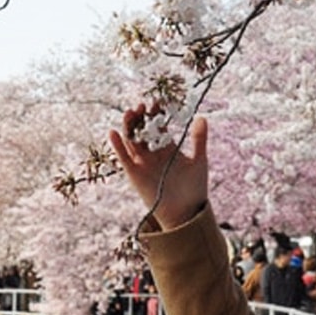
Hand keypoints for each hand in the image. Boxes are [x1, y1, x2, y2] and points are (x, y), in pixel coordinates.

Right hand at [109, 106, 208, 229]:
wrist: (185, 213)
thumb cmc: (194, 187)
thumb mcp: (198, 160)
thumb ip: (199, 139)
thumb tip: (202, 117)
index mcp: (167, 146)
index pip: (158, 125)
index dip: (156, 113)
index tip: (157, 101)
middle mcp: (152, 152)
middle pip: (142, 130)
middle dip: (141, 117)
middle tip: (141, 105)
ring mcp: (142, 162)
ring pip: (131, 140)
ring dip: (129, 126)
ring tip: (130, 113)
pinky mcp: (133, 173)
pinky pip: (123, 157)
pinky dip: (117, 145)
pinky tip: (113, 132)